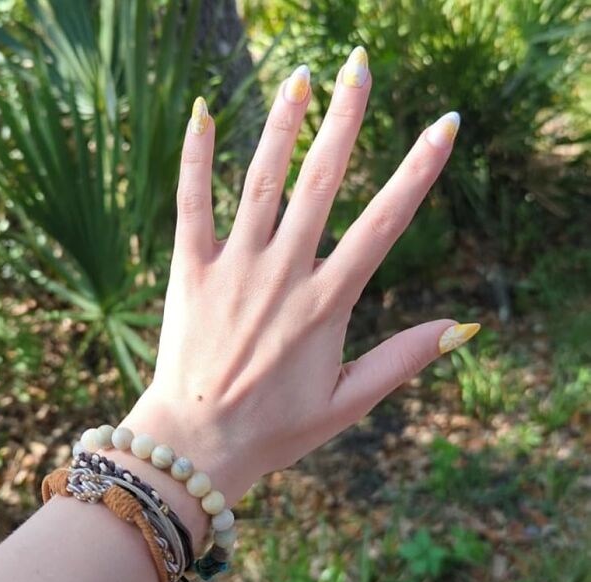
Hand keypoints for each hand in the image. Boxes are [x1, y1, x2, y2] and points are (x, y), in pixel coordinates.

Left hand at [124, 50, 478, 507]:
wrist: (196, 445)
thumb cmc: (274, 430)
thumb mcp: (348, 404)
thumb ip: (402, 360)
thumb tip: (462, 327)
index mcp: (325, 304)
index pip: (383, 224)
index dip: (417, 172)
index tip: (443, 127)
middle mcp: (282, 275)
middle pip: (320, 183)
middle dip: (345, 120)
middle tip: (359, 66)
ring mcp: (233, 268)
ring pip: (260, 181)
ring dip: (281, 125)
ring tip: (300, 77)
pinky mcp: (188, 272)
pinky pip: (191, 204)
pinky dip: (195, 158)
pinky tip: (201, 113)